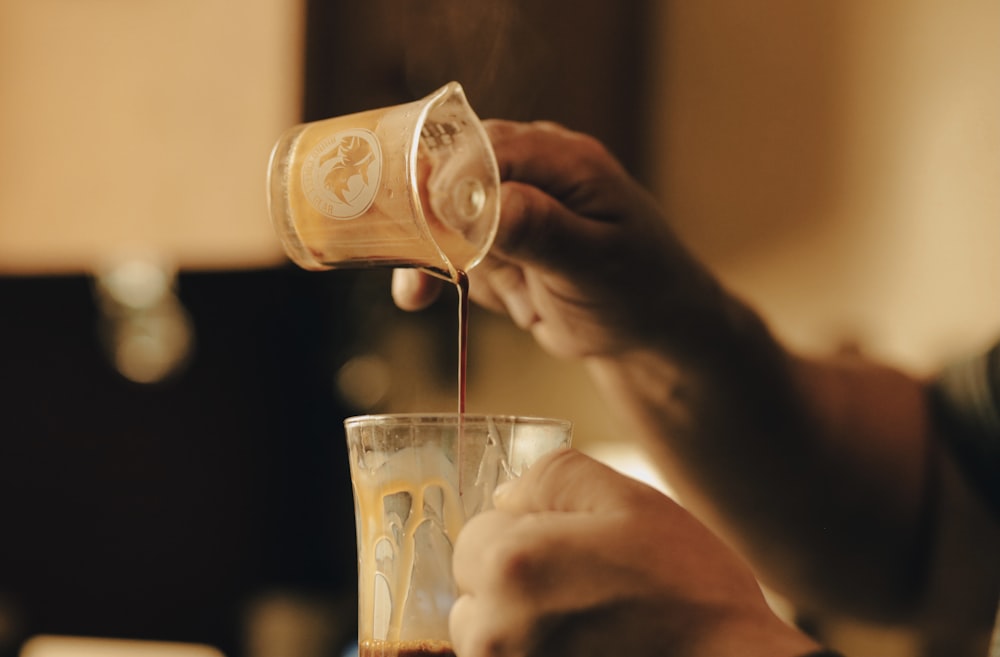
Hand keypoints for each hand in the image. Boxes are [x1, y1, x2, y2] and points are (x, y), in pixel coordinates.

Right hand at [393, 120, 736, 360]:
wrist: (651, 333)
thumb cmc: (638, 293)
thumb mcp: (591, 263)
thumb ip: (538, 228)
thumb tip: (476, 199)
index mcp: (563, 160)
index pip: (485, 147)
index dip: (441, 178)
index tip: (414, 217)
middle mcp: (532, 171)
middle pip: (451, 172)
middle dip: (420, 214)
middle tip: (398, 253)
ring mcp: (512, 205)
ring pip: (442, 212)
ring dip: (428, 251)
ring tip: (442, 295)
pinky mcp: (499, 240)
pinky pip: (449, 246)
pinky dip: (430, 270)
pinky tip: (416, 296)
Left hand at [448, 449, 820, 656]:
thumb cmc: (688, 592)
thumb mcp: (630, 501)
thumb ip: (555, 478)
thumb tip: (506, 497)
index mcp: (510, 564)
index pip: (474, 536)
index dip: (521, 534)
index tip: (567, 550)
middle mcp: (494, 630)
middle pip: (472, 593)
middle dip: (511, 585)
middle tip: (583, 591)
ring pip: (488, 639)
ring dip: (521, 629)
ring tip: (590, 628)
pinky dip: (537, 655)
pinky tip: (589, 650)